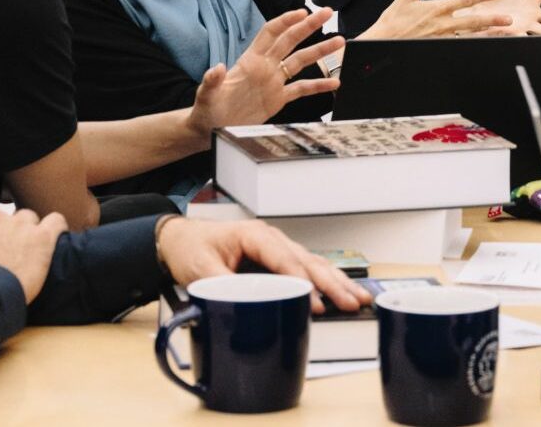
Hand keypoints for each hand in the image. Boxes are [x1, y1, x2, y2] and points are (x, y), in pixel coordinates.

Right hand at [0, 207, 66, 303]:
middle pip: (4, 219)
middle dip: (6, 234)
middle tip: (6, 257)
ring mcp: (20, 225)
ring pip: (29, 219)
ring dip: (29, 232)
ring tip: (27, 254)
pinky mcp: (41, 237)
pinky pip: (56, 221)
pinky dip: (56, 228)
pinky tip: (53, 240)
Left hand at [156, 217, 367, 315]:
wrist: (181, 239)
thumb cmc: (192, 248)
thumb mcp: (201, 268)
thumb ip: (223, 285)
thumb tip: (242, 304)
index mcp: (255, 236)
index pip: (284, 259)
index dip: (301, 281)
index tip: (314, 301)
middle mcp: (272, 239)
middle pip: (308, 262)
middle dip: (332, 283)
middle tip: (350, 302)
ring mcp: (278, 249)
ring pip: (314, 265)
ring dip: (337, 282)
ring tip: (359, 298)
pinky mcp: (278, 261)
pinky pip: (308, 269)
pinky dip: (328, 281)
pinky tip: (343, 291)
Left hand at [188, 7, 343, 135]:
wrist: (211, 129)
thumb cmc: (206, 110)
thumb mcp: (206, 95)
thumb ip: (212, 81)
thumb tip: (216, 67)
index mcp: (250, 61)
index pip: (271, 33)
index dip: (286, 21)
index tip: (302, 12)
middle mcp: (266, 67)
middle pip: (291, 40)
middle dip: (309, 26)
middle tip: (327, 13)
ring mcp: (274, 82)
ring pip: (301, 61)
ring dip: (320, 51)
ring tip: (340, 41)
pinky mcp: (278, 99)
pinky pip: (302, 89)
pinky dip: (318, 86)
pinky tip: (334, 83)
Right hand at [361, 0, 515, 38]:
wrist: (381, 43)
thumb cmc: (393, 20)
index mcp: (436, 8)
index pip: (464, 0)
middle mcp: (442, 24)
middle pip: (472, 21)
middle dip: (491, 20)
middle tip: (509, 20)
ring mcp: (441, 38)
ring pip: (468, 37)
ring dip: (486, 35)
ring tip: (502, 35)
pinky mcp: (437, 48)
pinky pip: (458, 47)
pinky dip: (471, 47)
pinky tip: (483, 47)